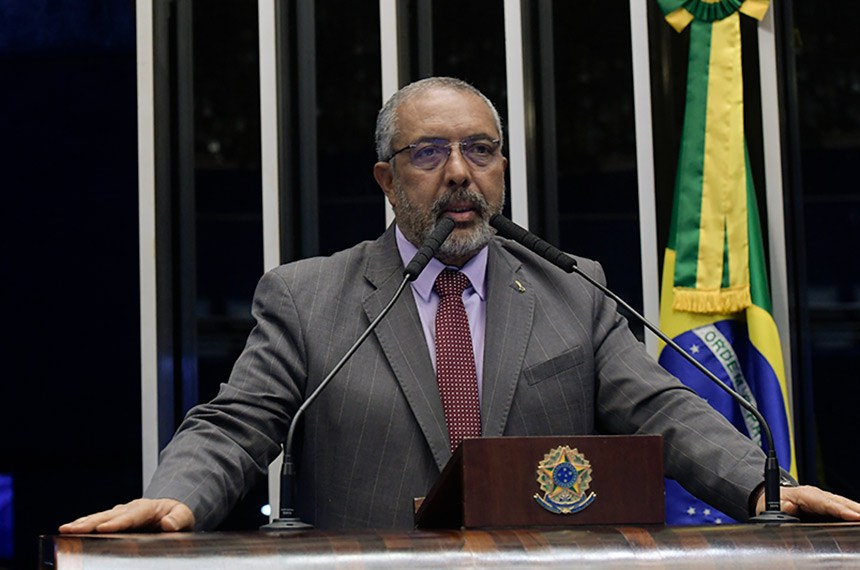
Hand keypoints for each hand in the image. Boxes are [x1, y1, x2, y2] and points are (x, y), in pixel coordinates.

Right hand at [59, 498, 194, 533]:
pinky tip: (70, 530)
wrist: (173, 510)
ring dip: (82, 522)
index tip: (102, 528)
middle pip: (109, 515)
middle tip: (72, 528)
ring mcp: (122, 512)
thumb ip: (178, 519)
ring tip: (65, 528)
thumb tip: (168, 524)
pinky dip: (84, 524)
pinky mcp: (116, 518)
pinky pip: (98, 520)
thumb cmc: (178, 515)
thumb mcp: (185, 516)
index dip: (117, 523)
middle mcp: (131, 508)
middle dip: (90, 522)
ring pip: (100, 517)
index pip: (131, 516)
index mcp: (147, 508)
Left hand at [756, 485, 859, 520]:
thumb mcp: (771, 505)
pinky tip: (858, 518)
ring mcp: (823, 500)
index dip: (840, 510)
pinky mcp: (827, 507)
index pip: (826, 503)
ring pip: (843, 505)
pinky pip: (842, 509)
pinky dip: (852, 512)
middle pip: (839, 502)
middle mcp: (816, 495)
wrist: (770, 498)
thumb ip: (780, 507)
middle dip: (855, 509)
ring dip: (856, 510)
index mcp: (804, 494)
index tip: (854, 516)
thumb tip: (788, 506)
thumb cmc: (772, 501)